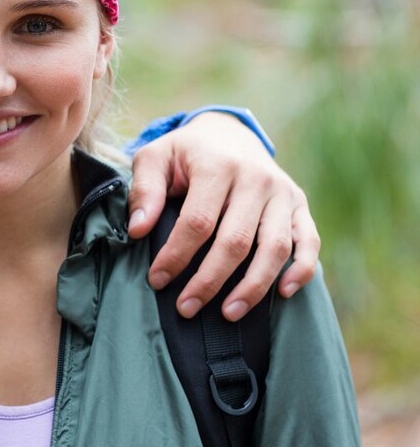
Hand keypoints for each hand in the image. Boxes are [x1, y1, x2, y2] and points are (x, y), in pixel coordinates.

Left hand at [127, 111, 318, 320]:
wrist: (228, 133)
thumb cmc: (185, 153)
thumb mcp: (155, 158)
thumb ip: (144, 190)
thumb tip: (138, 230)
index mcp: (217, 165)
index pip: (197, 222)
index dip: (176, 255)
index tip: (157, 280)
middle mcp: (256, 178)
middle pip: (236, 240)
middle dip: (209, 280)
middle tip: (186, 308)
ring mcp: (282, 192)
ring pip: (275, 247)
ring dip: (253, 286)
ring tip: (228, 313)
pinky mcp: (300, 204)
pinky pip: (309, 241)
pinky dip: (302, 269)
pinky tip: (283, 294)